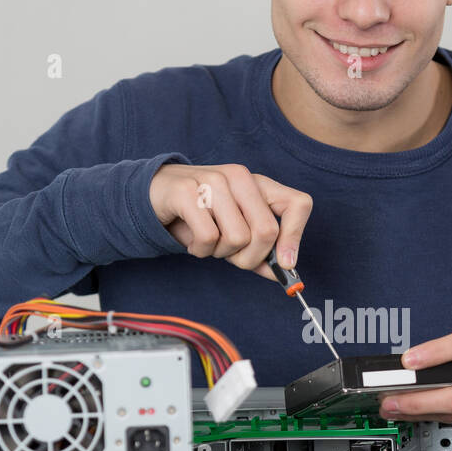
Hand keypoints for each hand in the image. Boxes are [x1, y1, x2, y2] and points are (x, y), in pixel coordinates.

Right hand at [149, 163, 312, 276]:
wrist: (153, 194)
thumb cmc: (200, 215)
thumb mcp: (235, 231)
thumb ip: (261, 252)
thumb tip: (284, 273)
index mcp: (258, 184)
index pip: (298, 204)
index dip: (295, 237)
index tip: (284, 263)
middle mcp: (239, 177)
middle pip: (266, 232)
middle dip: (250, 258)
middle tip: (231, 256)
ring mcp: (213, 181)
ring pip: (237, 238)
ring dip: (221, 253)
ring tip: (208, 242)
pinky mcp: (187, 191)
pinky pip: (208, 237)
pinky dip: (201, 251)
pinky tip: (193, 242)